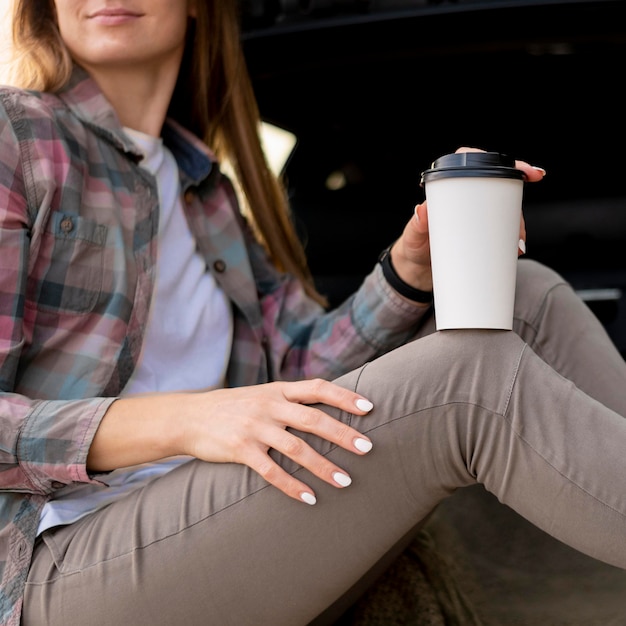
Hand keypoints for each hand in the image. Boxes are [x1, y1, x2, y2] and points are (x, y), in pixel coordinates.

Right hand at [178, 380, 373, 504]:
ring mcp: (255, 427)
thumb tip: (324, 406)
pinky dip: (292, 486)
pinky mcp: (241, 449)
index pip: (317, 388)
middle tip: (368, 448)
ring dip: (323, 466)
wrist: (188, 416)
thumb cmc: (232, 406)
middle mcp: (269, 406)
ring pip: (296, 448)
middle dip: (343, 434)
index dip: (344, 397)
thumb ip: (288, 399)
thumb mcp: (261, 394)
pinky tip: (310, 498)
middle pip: (313, 419)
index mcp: (277, 390)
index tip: (368, 407)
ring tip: (346, 481)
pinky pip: (271, 471)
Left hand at [389, 146, 546, 293]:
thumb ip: (416, 225)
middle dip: (516, 204)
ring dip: (517, 225)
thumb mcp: (413, 237)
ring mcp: (474, 215)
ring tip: (517, 245)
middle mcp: (464, 197)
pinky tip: (518, 248)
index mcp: (448, 188)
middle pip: (498, 189)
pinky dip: (513, 237)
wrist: (415, 269)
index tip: (525, 171)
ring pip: (504, 211)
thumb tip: (421, 210)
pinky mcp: (479, 233)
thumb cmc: (413, 247)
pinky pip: (501, 229)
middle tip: (520, 226)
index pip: (476, 164)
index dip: (503, 163)